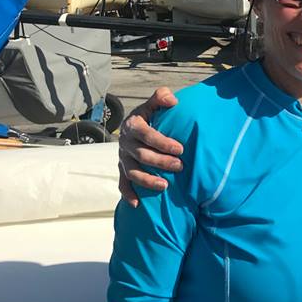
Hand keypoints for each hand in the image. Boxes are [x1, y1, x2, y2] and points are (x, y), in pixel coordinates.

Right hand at [118, 87, 183, 206]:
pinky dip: (128, 194)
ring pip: (132, 172)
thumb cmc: (149, 116)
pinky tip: (138, 204)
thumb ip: (161, 97)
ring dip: (147, 181)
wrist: (132, 126)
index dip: (163, 142)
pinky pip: (122, 184)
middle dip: (161, 162)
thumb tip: (172, 100)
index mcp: (132, 125)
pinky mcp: (122, 169)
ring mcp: (122, 158)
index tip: (180, 149)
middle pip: (141, 155)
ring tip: (165, 186)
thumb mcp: (152, 104)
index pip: (147, 135)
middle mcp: (125, 143)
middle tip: (180, 166)